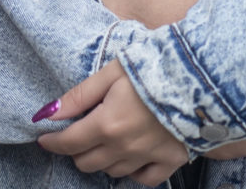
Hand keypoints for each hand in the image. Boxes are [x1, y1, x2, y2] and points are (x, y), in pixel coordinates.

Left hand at [33, 60, 189, 186]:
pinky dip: (132, 172)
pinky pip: (145, 179)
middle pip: (87, 162)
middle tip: (76, 135)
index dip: (52, 142)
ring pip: (112, 172)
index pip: (69, 142)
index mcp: (107, 124)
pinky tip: (129, 159)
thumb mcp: (110, 73)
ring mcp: (148, 156)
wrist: (200, 77)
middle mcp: (124, 147)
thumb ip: (79, 96)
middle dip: (75, 150)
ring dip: (101, 160)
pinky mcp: (171, 160)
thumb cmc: (151, 68)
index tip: (44, 138)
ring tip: (102, 142)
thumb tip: (49, 113)